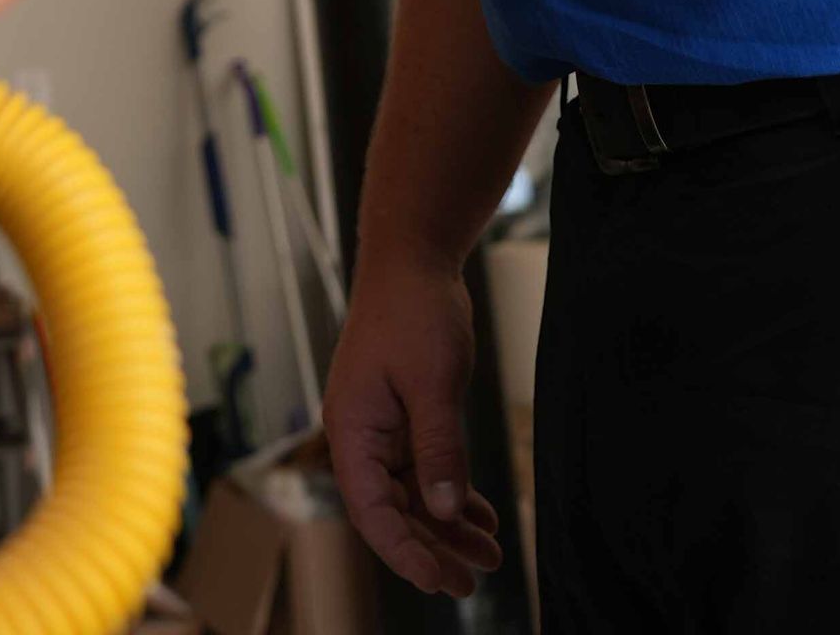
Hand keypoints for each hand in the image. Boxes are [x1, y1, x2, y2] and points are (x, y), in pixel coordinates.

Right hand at [323, 250, 505, 597]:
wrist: (413, 259)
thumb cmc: (413, 310)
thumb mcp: (432, 382)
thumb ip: (438, 448)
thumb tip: (443, 509)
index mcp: (352, 429)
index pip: (372, 510)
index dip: (404, 550)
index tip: (439, 579)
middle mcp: (361, 435)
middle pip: (392, 509)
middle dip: (432, 547)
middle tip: (473, 580)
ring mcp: (381, 426)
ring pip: (411, 494)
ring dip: (446, 524)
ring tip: (488, 553)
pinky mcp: (403, 415)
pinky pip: (424, 469)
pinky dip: (450, 493)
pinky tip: (479, 515)